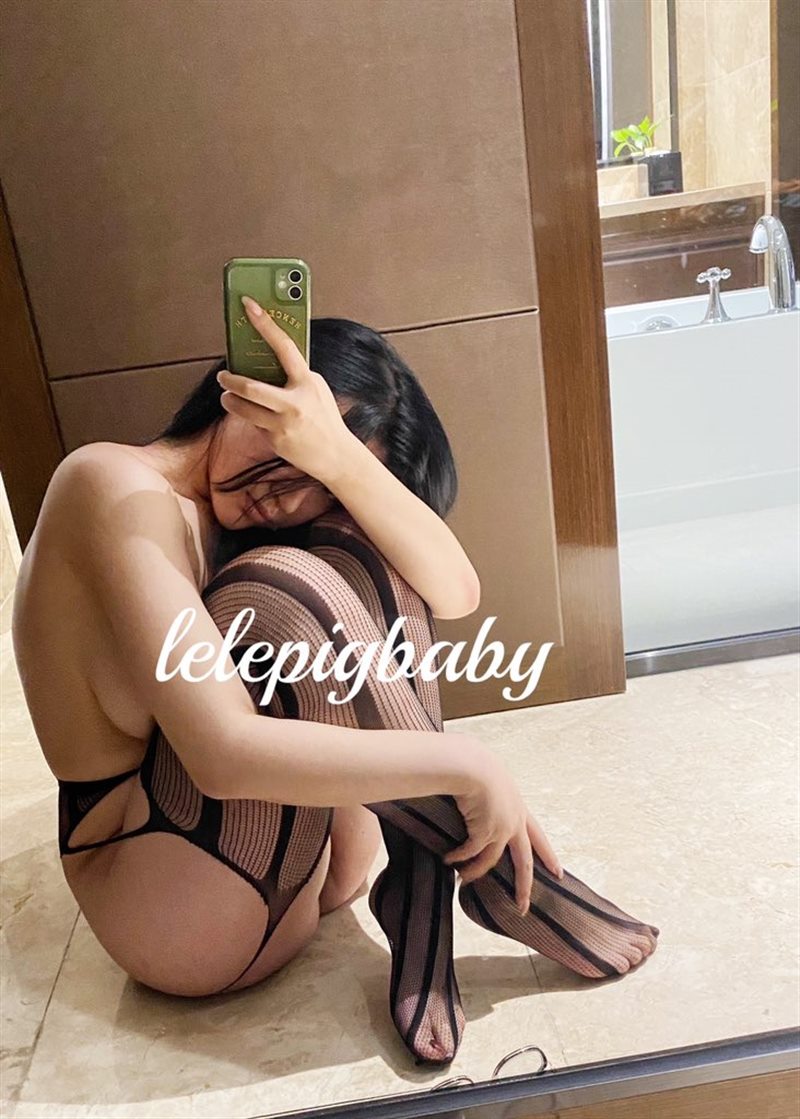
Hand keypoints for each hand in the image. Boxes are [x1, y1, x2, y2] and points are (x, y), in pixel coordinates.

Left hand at [216, 295, 353, 482]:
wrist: (337, 456)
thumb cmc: (324, 418)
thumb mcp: (316, 390)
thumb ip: (296, 376)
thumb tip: (268, 360)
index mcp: (307, 382)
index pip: (284, 346)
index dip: (265, 323)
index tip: (248, 305)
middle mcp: (295, 403)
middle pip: (250, 386)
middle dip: (230, 380)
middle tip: (222, 376)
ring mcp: (283, 424)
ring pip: (243, 407)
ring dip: (229, 400)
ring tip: (227, 396)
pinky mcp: (275, 440)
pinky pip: (254, 424)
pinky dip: (251, 418)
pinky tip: (257, 419)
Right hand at [444, 740, 562, 913]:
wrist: (471, 765)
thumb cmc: (475, 763)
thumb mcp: (491, 778)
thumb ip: (491, 794)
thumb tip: (478, 799)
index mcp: (519, 808)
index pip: (538, 837)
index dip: (548, 855)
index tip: (559, 873)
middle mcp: (514, 822)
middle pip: (524, 861)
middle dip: (524, 886)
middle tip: (523, 908)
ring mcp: (500, 829)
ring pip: (490, 862)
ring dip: (474, 873)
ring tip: (462, 880)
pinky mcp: (484, 833)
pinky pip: (469, 854)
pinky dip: (458, 858)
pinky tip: (447, 860)